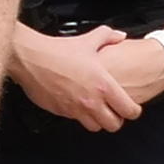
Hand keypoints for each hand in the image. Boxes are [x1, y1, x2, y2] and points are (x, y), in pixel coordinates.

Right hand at [6, 27, 145, 132]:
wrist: (30, 58)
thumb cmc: (57, 51)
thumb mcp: (87, 41)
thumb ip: (108, 37)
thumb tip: (120, 36)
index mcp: (103, 85)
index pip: (129, 110)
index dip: (133, 111)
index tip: (131, 107)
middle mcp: (91, 101)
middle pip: (114, 125)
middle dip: (116, 120)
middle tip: (114, 111)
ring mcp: (75, 109)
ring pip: (95, 127)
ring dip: (97, 120)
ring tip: (96, 110)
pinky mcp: (61, 112)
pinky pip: (75, 120)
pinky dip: (79, 115)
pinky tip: (77, 103)